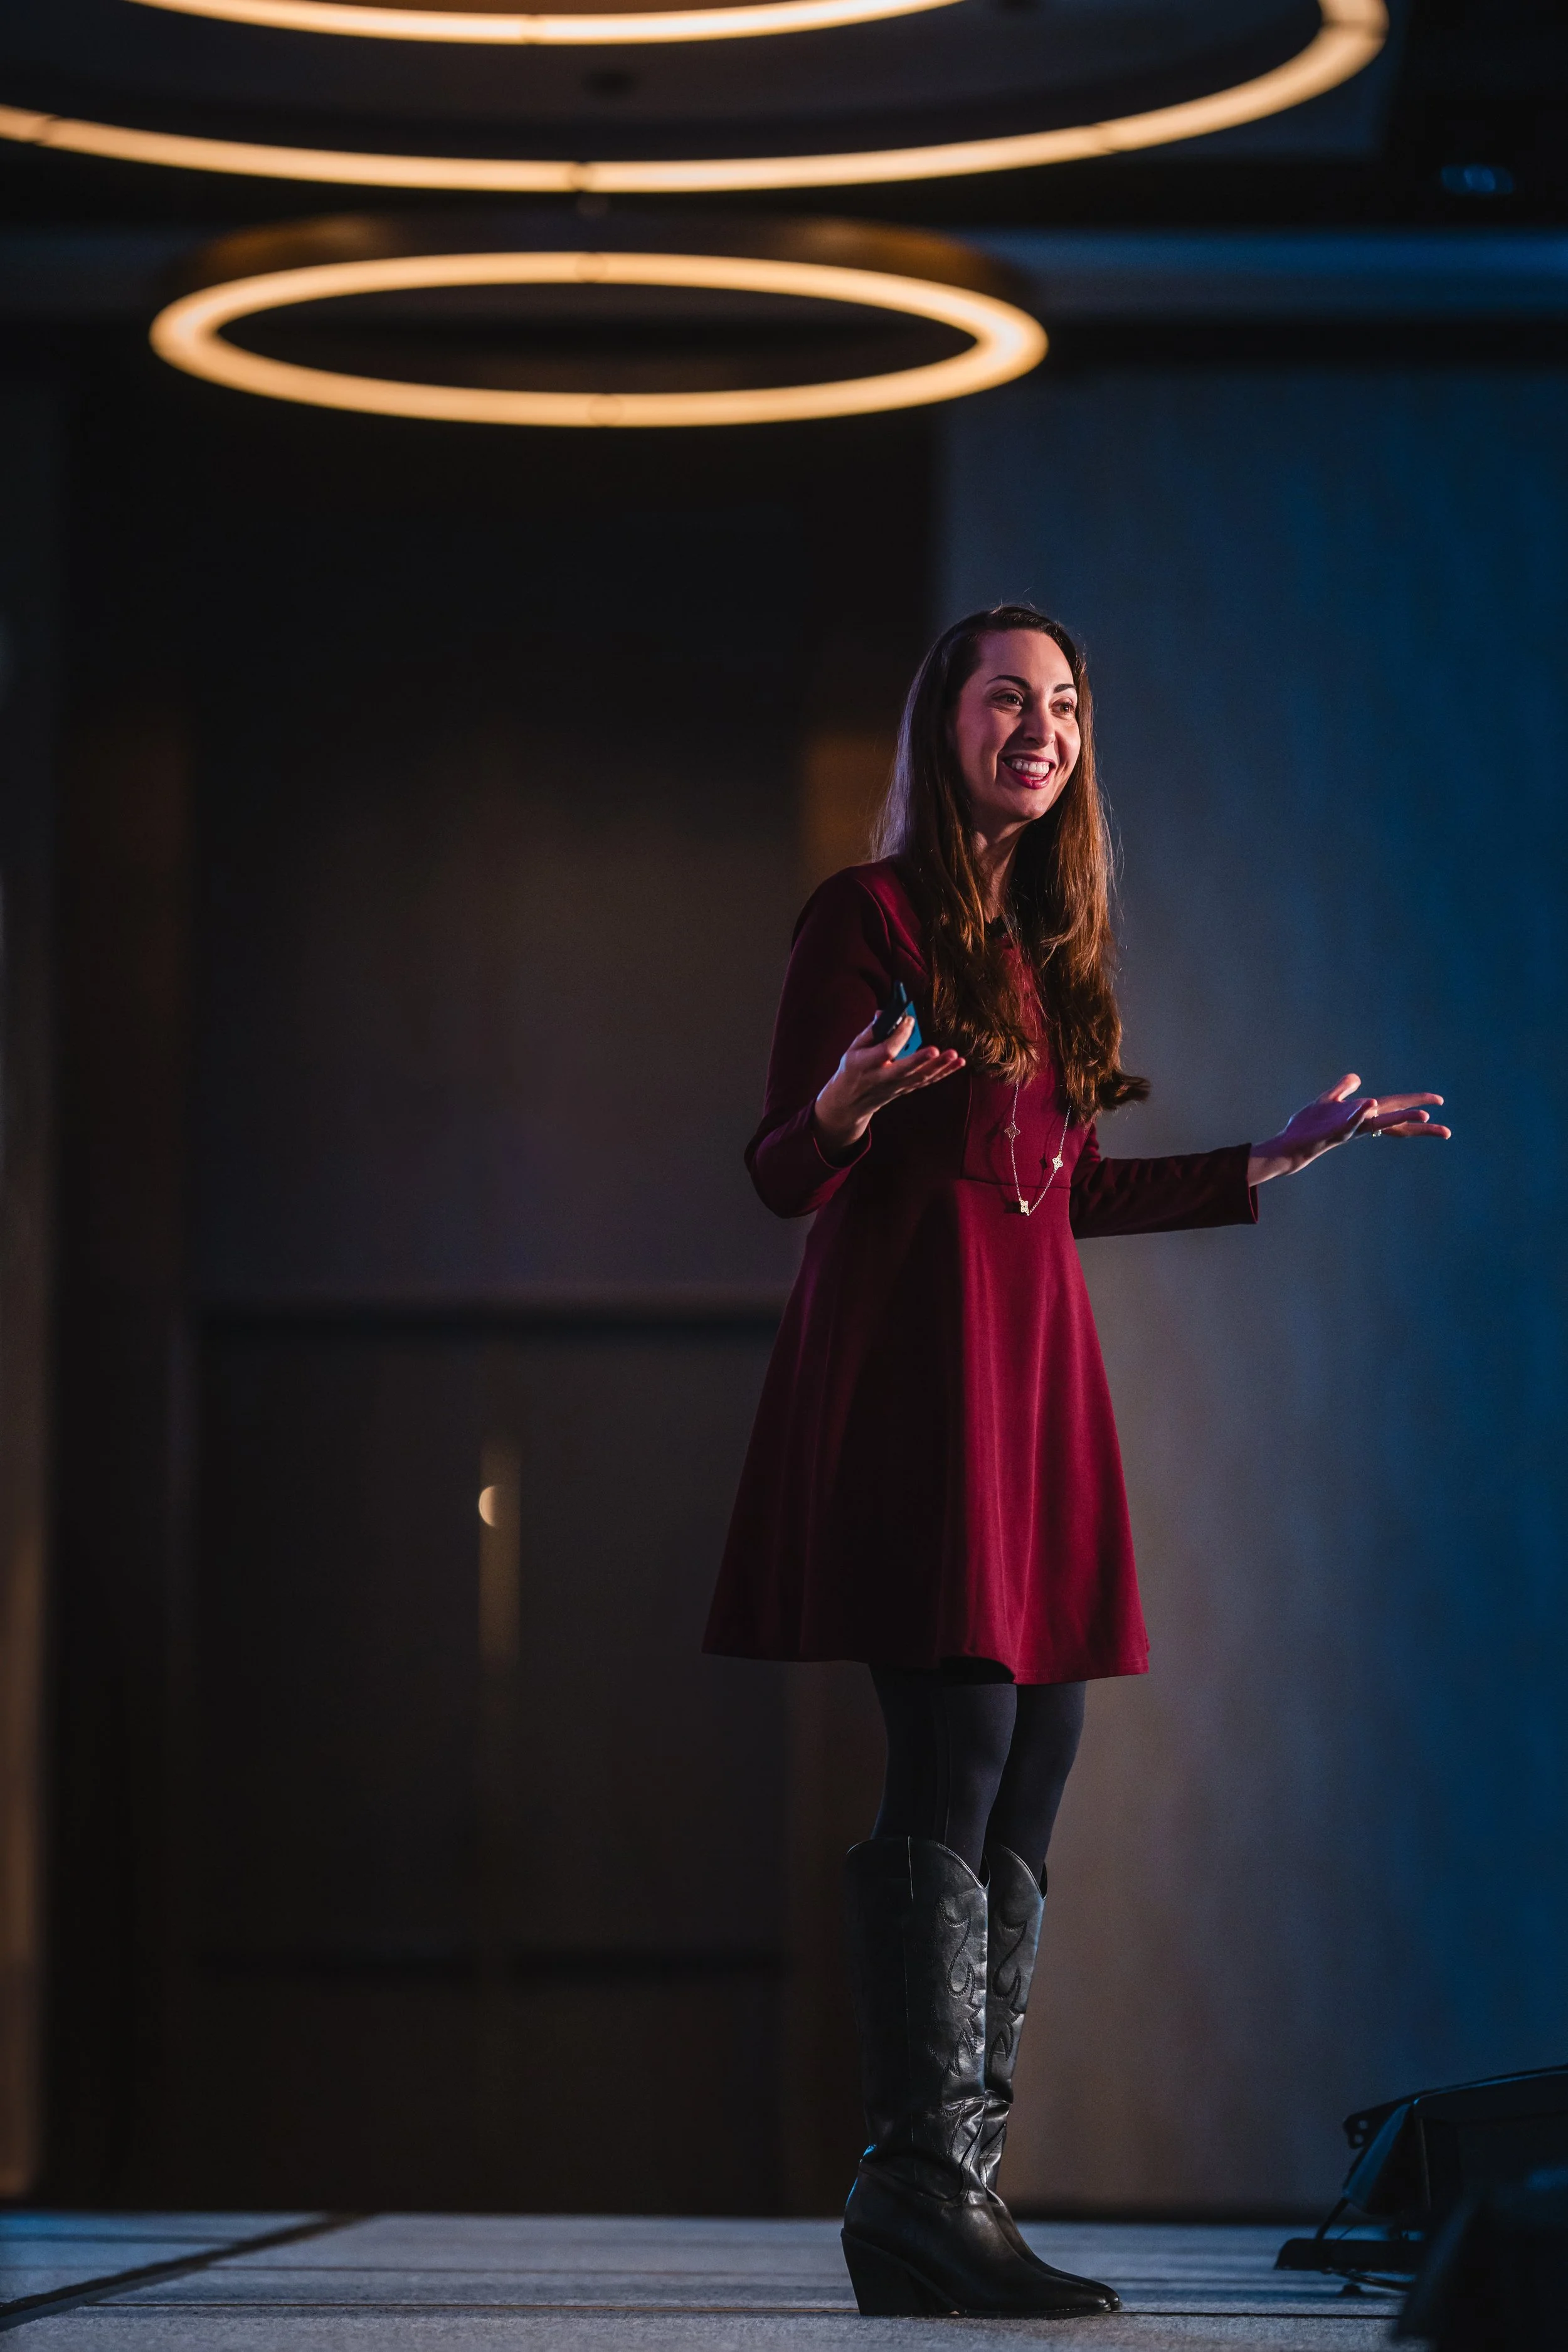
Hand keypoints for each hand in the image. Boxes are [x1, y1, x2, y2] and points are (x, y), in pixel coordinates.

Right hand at [813, 1015, 964, 1162]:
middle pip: (905, 1070)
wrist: (851, 1102)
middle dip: (921, 1060)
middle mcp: (883, 1077)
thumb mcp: (854, 1048)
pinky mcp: (907, 1089)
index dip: (898, 1035)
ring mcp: (897, 1086)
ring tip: (955, 1056)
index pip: (886, 1050)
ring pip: (921, 1078)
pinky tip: (958, 1063)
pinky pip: (928, 1081)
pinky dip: (944, 1072)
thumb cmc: (852, 1069)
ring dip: (940, 1067)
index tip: (910, 1020)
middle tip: (936, 1050)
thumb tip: (887, 1013)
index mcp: (867, 1064)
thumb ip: (872, 1031)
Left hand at [1247, 1073, 1449, 1185]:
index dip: (1416, 1104)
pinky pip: (1350, 1123)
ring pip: (1380, 1124)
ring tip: (1423, 1114)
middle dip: (1422, 1126)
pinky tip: (1371, 1103)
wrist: (1290, 1143)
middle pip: (1397, 1123)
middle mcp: (1361, 1124)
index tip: (1439, 1102)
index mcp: (1363, 1115)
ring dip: (1400, 1118)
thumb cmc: (1308, 1126)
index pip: (1396, 1110)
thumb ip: (1343, 1089)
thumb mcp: (1328, 1101)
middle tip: (1447, 1131)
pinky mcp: (1334, 1132)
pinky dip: (1360, 1114)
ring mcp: (1350, 1129)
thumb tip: (1357, 1078)